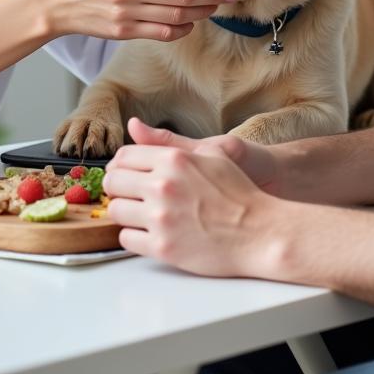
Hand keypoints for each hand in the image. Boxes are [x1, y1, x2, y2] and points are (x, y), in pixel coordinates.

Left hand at [104, 118, 286, 275]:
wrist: (260, 231)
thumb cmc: (239, 192)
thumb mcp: (210, 153)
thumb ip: (168, 140)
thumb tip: (134, 126)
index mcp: (174, 159)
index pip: (123, 156)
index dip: (120, 166)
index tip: (125, 174)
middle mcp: (163, 186)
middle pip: (113, 182)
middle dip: (118, 188)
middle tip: (130, 195)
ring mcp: (161, 218)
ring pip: (116, 211)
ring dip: (125, 212)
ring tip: (142, 214)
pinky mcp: (163, 248)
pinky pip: (126, 239)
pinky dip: (134, 236)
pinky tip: (150, 233)